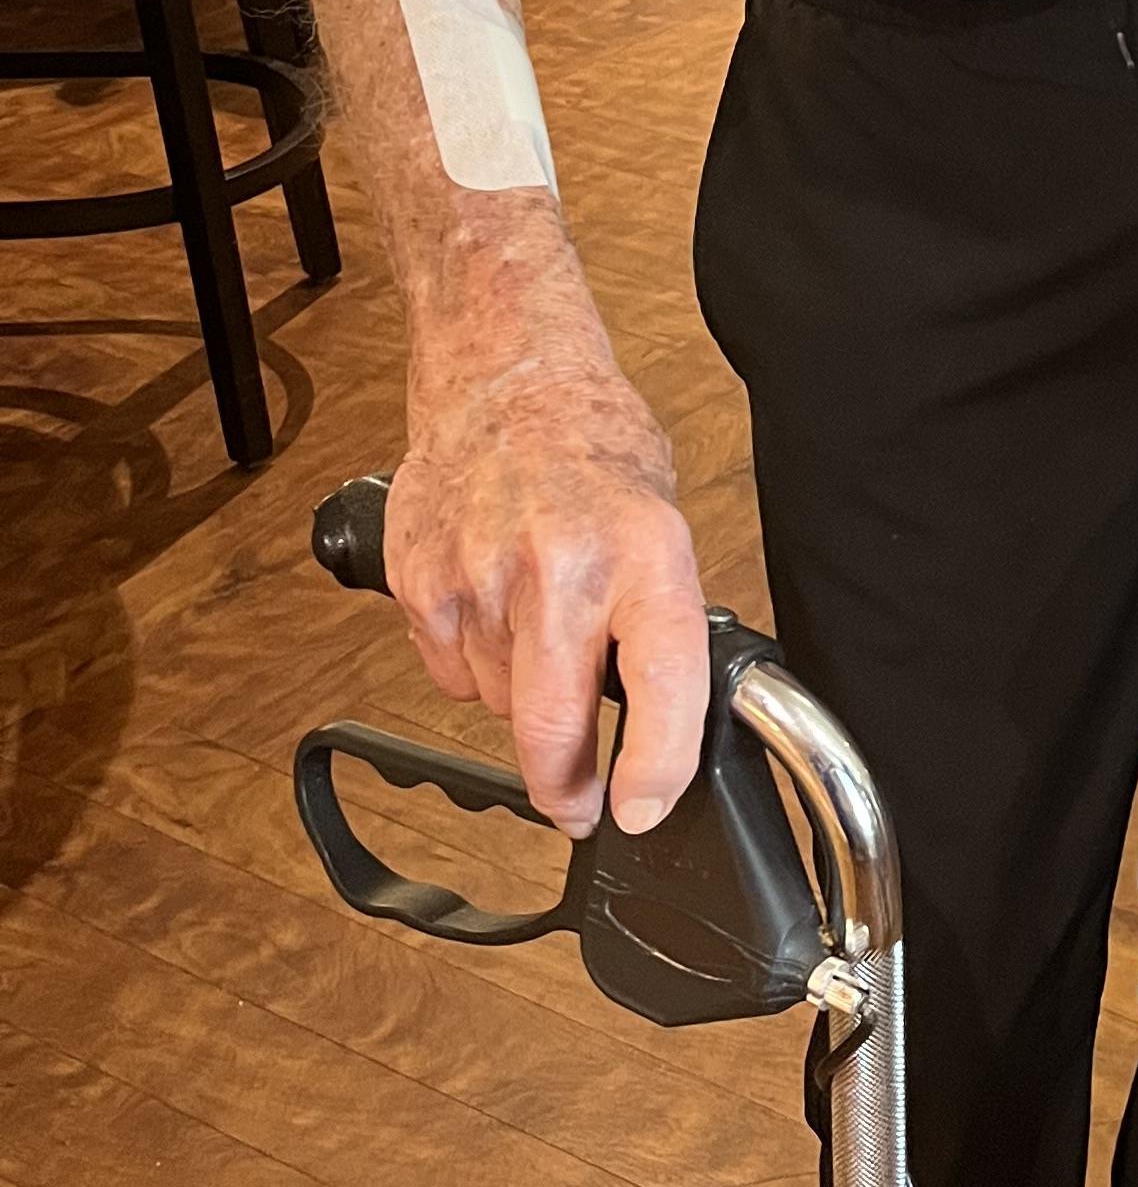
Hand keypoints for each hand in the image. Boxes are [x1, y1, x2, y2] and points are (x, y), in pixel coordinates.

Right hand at [387, 349, 710, 838]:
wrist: (503, 376)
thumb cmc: (595, 447)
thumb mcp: (664, 524)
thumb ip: (658, 620)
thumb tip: (668, 721)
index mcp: (644, 554)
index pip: (663, 689)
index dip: (655, 770)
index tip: (642, 809)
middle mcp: (561, 569)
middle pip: (551, 731)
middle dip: (565, 788)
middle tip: (579, 804)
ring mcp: (480, 577)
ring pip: (499, 707)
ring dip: (522, 701)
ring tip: (539, 628)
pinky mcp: (421, 582)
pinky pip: (450, 674)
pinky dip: (474, 665)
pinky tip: (493, 607)